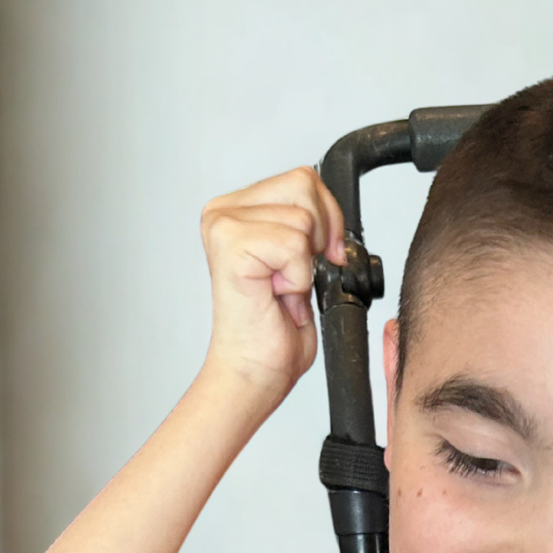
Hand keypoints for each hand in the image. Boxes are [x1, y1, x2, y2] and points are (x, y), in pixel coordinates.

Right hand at [199, 167, 346, 399]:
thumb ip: (308, 224)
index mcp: (237, 210)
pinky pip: (294, 246)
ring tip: (280, 290)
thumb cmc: (272, 331)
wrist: (255, 373)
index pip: (303, 179)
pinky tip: (275, 295)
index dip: (328, 219)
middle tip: (296, 277)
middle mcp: (224, 213)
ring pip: (303, 219)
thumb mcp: (300, 262)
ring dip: (304, 265)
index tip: (321, 257)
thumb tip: (328, 206)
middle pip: (304, 186)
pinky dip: (297, 278)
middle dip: (319, 237)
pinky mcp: (231, 246)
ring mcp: (223, 226)